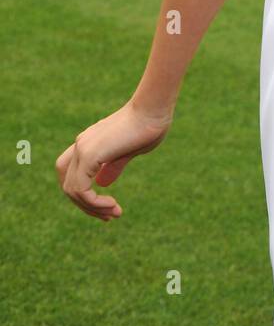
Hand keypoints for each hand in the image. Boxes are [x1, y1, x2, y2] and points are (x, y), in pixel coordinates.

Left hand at [55, 100, 172, 221]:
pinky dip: (93, 202)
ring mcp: (82, 148)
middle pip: (68, 185)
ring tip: (114, 213)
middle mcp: (81, 145)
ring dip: (92, 208)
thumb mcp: (128, 151)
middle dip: (87, 206)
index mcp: (89, 143)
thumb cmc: (148, 126)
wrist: (153, 109)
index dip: (84, 194)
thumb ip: (113, 166)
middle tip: (110, 216)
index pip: (71, 175)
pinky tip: (111, 204)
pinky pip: (80, 189)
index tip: (109, 205)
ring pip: (72, 190)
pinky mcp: (89, 154)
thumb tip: (102, 184)